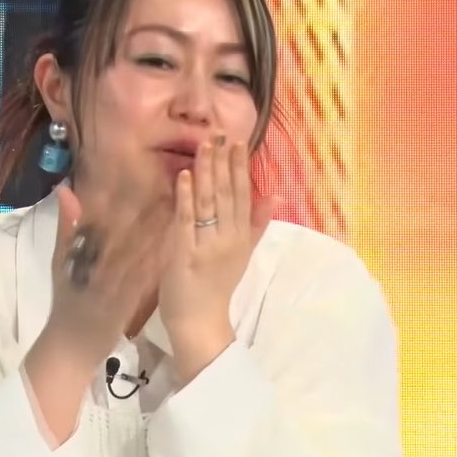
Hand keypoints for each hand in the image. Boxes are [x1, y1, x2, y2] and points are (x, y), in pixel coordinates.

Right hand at [41, 178, 170, 364]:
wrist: (72, 345)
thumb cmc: (65, 301)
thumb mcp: (59, 262)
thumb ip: (66, 227)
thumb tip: (65, 189)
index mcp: (86, 252)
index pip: (107, 219)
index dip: (126, 197)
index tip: (141, 175)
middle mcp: (103, 264)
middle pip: (128, 231)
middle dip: (149, 208)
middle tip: (171, 182)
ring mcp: (119, 283)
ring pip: (141, 250)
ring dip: (160, 229)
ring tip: (180, 205)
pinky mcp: (132, 300)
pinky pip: (150, 275)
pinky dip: (162, 258)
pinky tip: (178, 243)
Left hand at [159, 138, 276, 381]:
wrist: (201, 324)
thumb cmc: (217, 289)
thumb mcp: (243, 255)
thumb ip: (256, 225)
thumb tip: (273, 195)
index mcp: (241, 237)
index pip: (243, 196)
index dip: (240, 168)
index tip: (238, 142)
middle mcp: (228, 238)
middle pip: (227, 194)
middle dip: (223, 162)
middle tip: (221, 132)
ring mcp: (207, 245)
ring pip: (208, 202)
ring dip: (206, 172)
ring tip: (205, 145)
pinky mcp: (185, 254)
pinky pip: (187, 221)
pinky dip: (186, 198)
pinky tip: (184, 176)